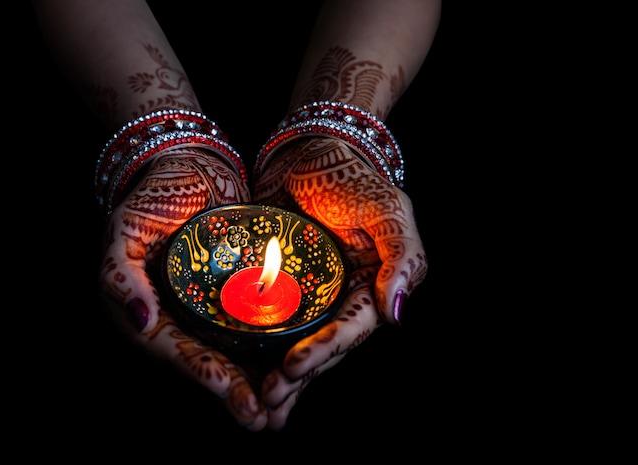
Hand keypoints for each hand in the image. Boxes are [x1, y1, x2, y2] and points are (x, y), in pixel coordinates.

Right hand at [101, 147, 266, 429]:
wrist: (189, 165)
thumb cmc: (152, 194)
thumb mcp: (127, 229)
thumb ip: (121, 275)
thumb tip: (139, 320)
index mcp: (146, 310)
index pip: (175, 348)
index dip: (203, 371)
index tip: (232, 390)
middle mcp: (177, 317)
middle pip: (207, 360)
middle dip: (234, 391)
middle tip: (263, 418)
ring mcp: (207, 309)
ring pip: (232, 353)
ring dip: (255, 382)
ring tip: (280, 410)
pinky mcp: (233, 295)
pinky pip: (251, 328)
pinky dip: (270, 350)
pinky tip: (293, 369)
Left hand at [255, 137, 426, 428]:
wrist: (310, 150)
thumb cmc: (354, 177)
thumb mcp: (387, 210)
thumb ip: (401, 257)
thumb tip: (396, 314)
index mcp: (370, 288)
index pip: (349, 328)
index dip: (324, 350)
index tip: (294, 366)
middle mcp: (338, 299)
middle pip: (320, 347)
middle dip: (296, 378)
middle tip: (268, 401)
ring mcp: (306, 296)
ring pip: (292, 344)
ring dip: (277, 377)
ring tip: (256, 405)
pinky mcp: (275, 287)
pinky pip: (264, 321)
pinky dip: (253, 347)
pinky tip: (237, 371)